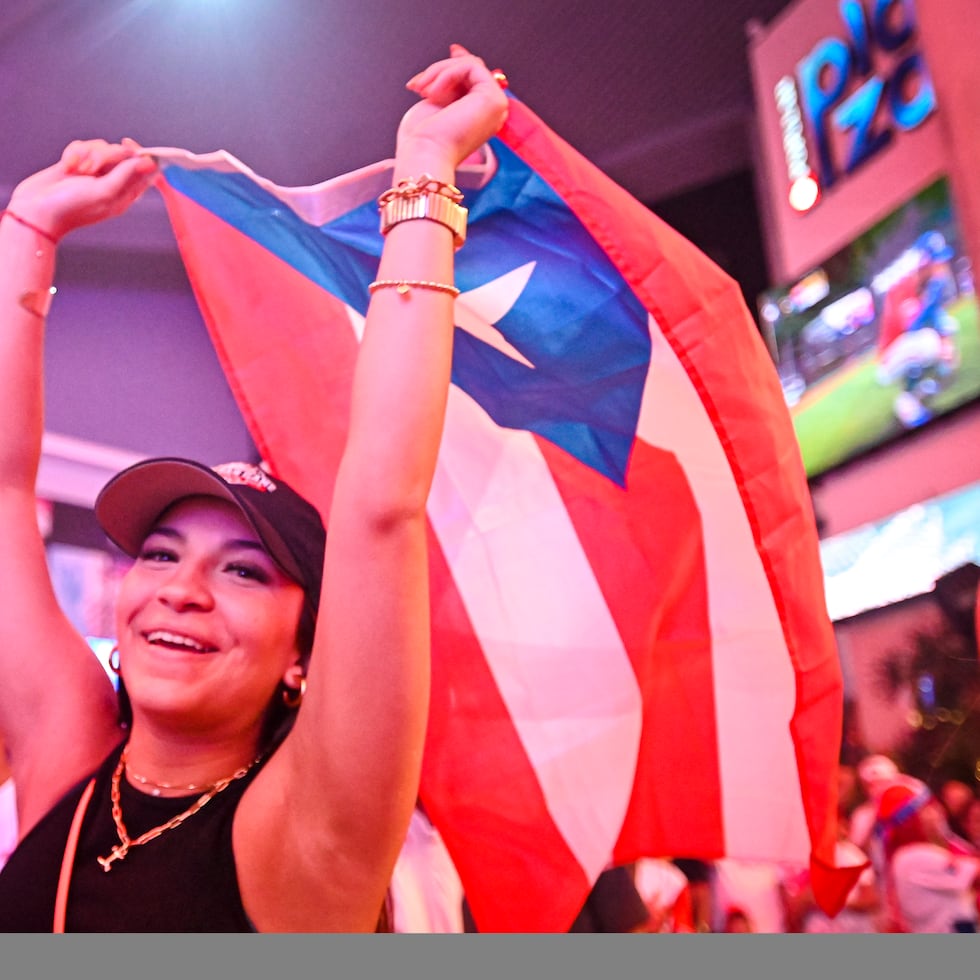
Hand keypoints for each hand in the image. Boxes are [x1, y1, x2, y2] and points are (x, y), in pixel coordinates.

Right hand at [7, 138, 157, 240]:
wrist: (36, 210)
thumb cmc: (72, 207)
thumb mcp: (104, 192)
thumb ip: (126, 175)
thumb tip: (148, 162)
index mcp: (125, 194)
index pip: (144, 170)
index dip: (140, 154)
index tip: (129, 146)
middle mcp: (112, 182)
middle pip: (122, 154)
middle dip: (106, 155)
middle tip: (91, 169)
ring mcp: (94, 173)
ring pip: (101, 147)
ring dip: (88, 153)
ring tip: (77, 170)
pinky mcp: (77, 164)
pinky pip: (82, 146)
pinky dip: (74, 152)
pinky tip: (66, 166)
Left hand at [397, 44, 508, 170]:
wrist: (424, 155)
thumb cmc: (424, 139)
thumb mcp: (436, 100)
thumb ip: (450, 80)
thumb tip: (458, 51)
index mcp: (480, 117)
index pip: (477, 79)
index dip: (464, 63)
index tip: (453, 49)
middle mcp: (492, 113)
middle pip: (471, 69)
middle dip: (441, 70)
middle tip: (418, 86)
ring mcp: (496, 106)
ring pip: (470, 65)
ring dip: (439, 72)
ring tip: (422, 90)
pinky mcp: (494, 99)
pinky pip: (470, 66)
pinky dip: (446, 73)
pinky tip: (433, 93)